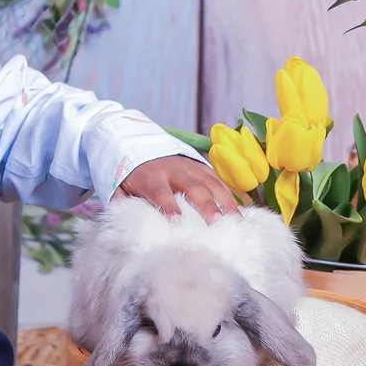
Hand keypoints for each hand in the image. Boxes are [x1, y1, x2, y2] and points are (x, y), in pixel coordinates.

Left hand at [117, 153, 238, 218]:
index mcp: (151, 176)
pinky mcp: (202, 166)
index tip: (177, 222)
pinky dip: (233, 192)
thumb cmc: (131, 175)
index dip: (168, 206)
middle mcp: (174, 169)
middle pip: (192, 187)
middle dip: (205, 205)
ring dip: (225, 201)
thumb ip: (123, 203)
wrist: (138, 141)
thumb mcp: (120, 186)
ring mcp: (191, 166)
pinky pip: (220, 179)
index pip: (160, 192)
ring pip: (211, 182)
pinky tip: (245, 207)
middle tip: (217, 223)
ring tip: (237, 220)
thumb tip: (123, 224)